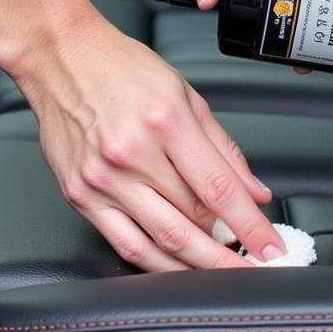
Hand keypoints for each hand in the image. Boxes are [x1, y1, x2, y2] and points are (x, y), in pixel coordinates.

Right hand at [19, 12, 282, 270]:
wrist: (61, 58)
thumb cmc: (124, 70)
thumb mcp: (187, 96)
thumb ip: (224, 149)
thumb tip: (253, 192)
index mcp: (166, 121)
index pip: (219, 188)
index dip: (250, 226)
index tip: (271, 248)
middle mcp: (131, 153)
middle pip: (192, 219)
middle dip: (229, 250)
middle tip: (254, 267)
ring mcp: (102, 179)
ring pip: (160, 241)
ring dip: (198, 265)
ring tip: (223, 273)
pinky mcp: (79, 196)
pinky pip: (124, 244)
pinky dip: (156, 263)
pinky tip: (178, 268)